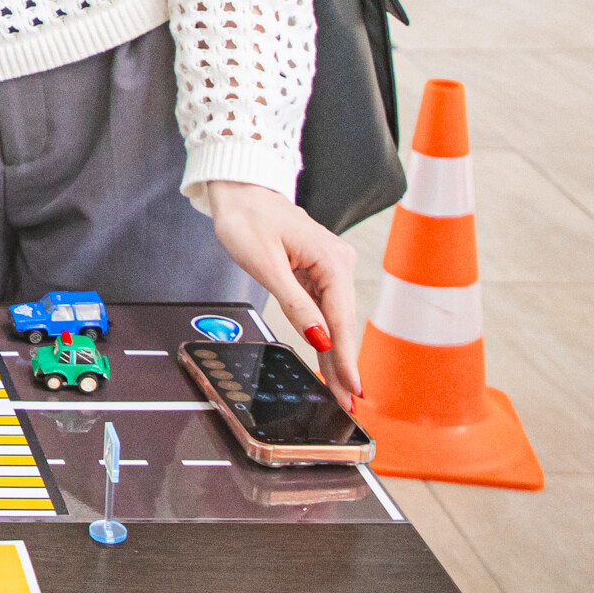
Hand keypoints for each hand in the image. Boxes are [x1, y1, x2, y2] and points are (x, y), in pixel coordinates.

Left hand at [204, 180, 363, 402]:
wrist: (241, 191)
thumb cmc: (248, 219)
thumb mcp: (265, 264)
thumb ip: (294, 303)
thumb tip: (318, 337)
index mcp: (333, 261)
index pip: (340, 320)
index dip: (346, 358)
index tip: (353, 388)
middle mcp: (339, 264)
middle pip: (341, 324)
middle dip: (343, 364)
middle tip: (347, 402)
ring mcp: (330, 268)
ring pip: (334, 319)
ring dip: (335, 353)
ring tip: (339, 389)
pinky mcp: (318, 271)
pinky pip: (324, 309)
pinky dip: (324, 334)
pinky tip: (327, 358)